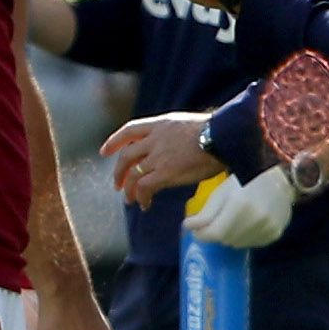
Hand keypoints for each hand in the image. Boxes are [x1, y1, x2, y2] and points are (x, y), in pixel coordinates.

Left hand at [101, 111, 225, 206]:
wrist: (224, 136)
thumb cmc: (218, 132)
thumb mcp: (189, 125)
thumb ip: (174, 135)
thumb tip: (175, 147)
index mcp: (160, 125)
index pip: (129, 130)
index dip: (114, 141)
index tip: (104, 151)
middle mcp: (155, 140)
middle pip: (126, 156)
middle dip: (118, 172)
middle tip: (117, 184)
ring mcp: (158, 157)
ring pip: (133, 175)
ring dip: (129, 190)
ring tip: (130, 200)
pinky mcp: (165, 173)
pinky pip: (145, 188)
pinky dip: (142, 197)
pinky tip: (145, 204)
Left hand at [184, 163, 297, 248]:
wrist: (279, 179)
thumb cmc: (245, 181)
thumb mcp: (221, 192)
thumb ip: (205, 213)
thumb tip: (188, 228)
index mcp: (240, 205)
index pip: (215, 233)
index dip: (202, 234)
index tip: (195, 231)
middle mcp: (257, 219)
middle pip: (225, 240)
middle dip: (216, 233)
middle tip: (214, 222)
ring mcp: (268, 228)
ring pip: (238, 244)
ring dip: (229, 237)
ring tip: (231, 221)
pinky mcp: (276, 234)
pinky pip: (252, 244)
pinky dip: (244, 238)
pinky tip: (245, 225)